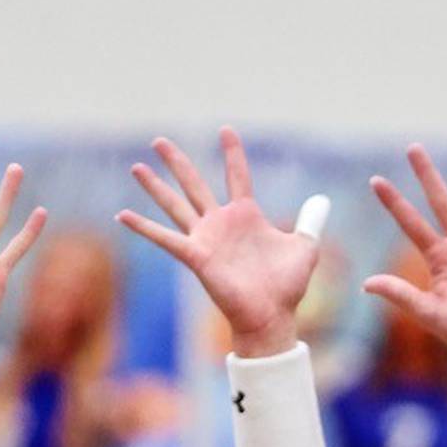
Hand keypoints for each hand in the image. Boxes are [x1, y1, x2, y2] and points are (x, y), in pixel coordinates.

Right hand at [117, 128, 319, 356]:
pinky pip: (165, 238)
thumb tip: (323, 199)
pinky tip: (123, 215)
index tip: (226, 130)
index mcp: (246, 216)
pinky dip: (144, 227)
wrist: (272, 316)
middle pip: (194, 184)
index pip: (237, 176)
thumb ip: (310, 221)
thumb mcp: (305, 248)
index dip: (233, 154)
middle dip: (177, 162)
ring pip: (175, 204)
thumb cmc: (286, 287)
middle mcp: (221, 224)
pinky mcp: (196, 256)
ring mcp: (206, 239)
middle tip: (159, 140)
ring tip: (136, 166)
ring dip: (155, 186)